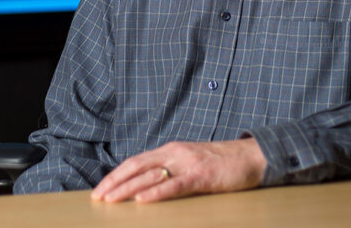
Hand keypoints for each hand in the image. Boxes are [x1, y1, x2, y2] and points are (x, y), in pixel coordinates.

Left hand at [90, 137, 266, 202]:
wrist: (252, 156)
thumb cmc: (222, 162)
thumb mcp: (191, 162)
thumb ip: (172, 169)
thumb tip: (148, 185)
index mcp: (171, 150)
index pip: (136, 161)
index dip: (116, 175)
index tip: (101, 188)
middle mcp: (175, 153)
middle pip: (136, 166)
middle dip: (114, 181)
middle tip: (98, 196)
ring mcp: (187, 163)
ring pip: (151, 175)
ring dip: (128, 188)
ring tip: (111, 199)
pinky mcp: (201, 175)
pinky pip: (175, 185)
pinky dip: (156, 192)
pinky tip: (142, 200)